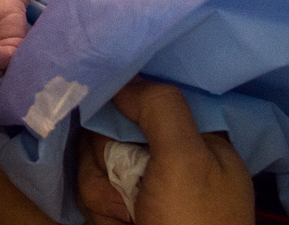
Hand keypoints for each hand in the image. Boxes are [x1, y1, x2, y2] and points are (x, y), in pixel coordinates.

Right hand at [76, 79, 253, 224]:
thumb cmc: (194, 222)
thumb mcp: (189, 158)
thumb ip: (160, 108)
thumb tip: (121, 78)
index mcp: (199, 140)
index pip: (146, 98)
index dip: (122, 102)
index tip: (103, 104)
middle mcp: (169, 159)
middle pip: (109, 129)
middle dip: (106, 156)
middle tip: (127, 180)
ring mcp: (143, 187)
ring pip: (93, 161)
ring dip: (102, 190)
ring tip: (128, 215)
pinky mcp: (121, 211)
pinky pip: (90, 193)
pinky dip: (101, 212)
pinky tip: (121, 224)